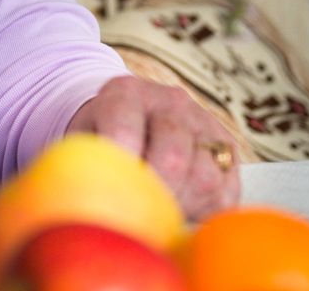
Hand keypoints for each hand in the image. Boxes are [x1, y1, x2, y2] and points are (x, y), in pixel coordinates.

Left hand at [66, 75, 241, 219]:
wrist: (126, 115)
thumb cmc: (100, 136)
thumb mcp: (82, 141)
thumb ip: (87, 166)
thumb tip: (92, 205)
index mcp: (124, 93)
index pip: (124, 131)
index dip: (121, 171)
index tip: (114, 196)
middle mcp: (169, 101)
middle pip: (172, 157)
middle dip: (155, 197)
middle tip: (139, 216)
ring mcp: (201, 121)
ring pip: (205, 177)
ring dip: (182, 206)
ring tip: (161, 213)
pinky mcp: (226, 146)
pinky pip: (226, 190)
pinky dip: (205, 211)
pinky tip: (183, 209)